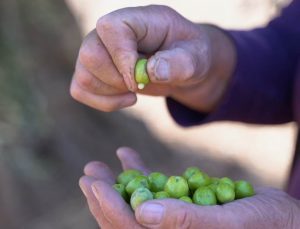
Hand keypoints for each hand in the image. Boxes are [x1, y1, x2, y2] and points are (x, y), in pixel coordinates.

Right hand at [70, 5, 235, 111]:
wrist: (183, 66)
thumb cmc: (190, 56)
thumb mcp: (196, 58)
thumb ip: (179, 63)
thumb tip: (150, 71)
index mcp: (140, 19)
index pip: (111, 28)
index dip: (121, 57)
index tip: (140, 80)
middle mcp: (113, 32)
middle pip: (90, 54)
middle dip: (116, 80)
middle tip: (140, 86)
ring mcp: (101, 51)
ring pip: (83, 75)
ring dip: (110, 93)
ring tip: (136, 92)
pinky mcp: (96, 71)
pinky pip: (80, 89)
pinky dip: (101, 102)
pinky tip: (125, 99)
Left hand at [79, 147, 299, 228]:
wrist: (283, 219)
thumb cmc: (263, 225)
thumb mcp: (226, 223)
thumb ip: (184, 221)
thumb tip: (140, 213)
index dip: (109, 208)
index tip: (93, 183)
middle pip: (125, 219)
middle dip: (104, 196)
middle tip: (89, 173)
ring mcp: (173, 221)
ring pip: (135, 202)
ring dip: (116, 183)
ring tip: (99, 164)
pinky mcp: (181, 206)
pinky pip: (153, 189)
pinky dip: (140, 172)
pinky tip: (126, 155)